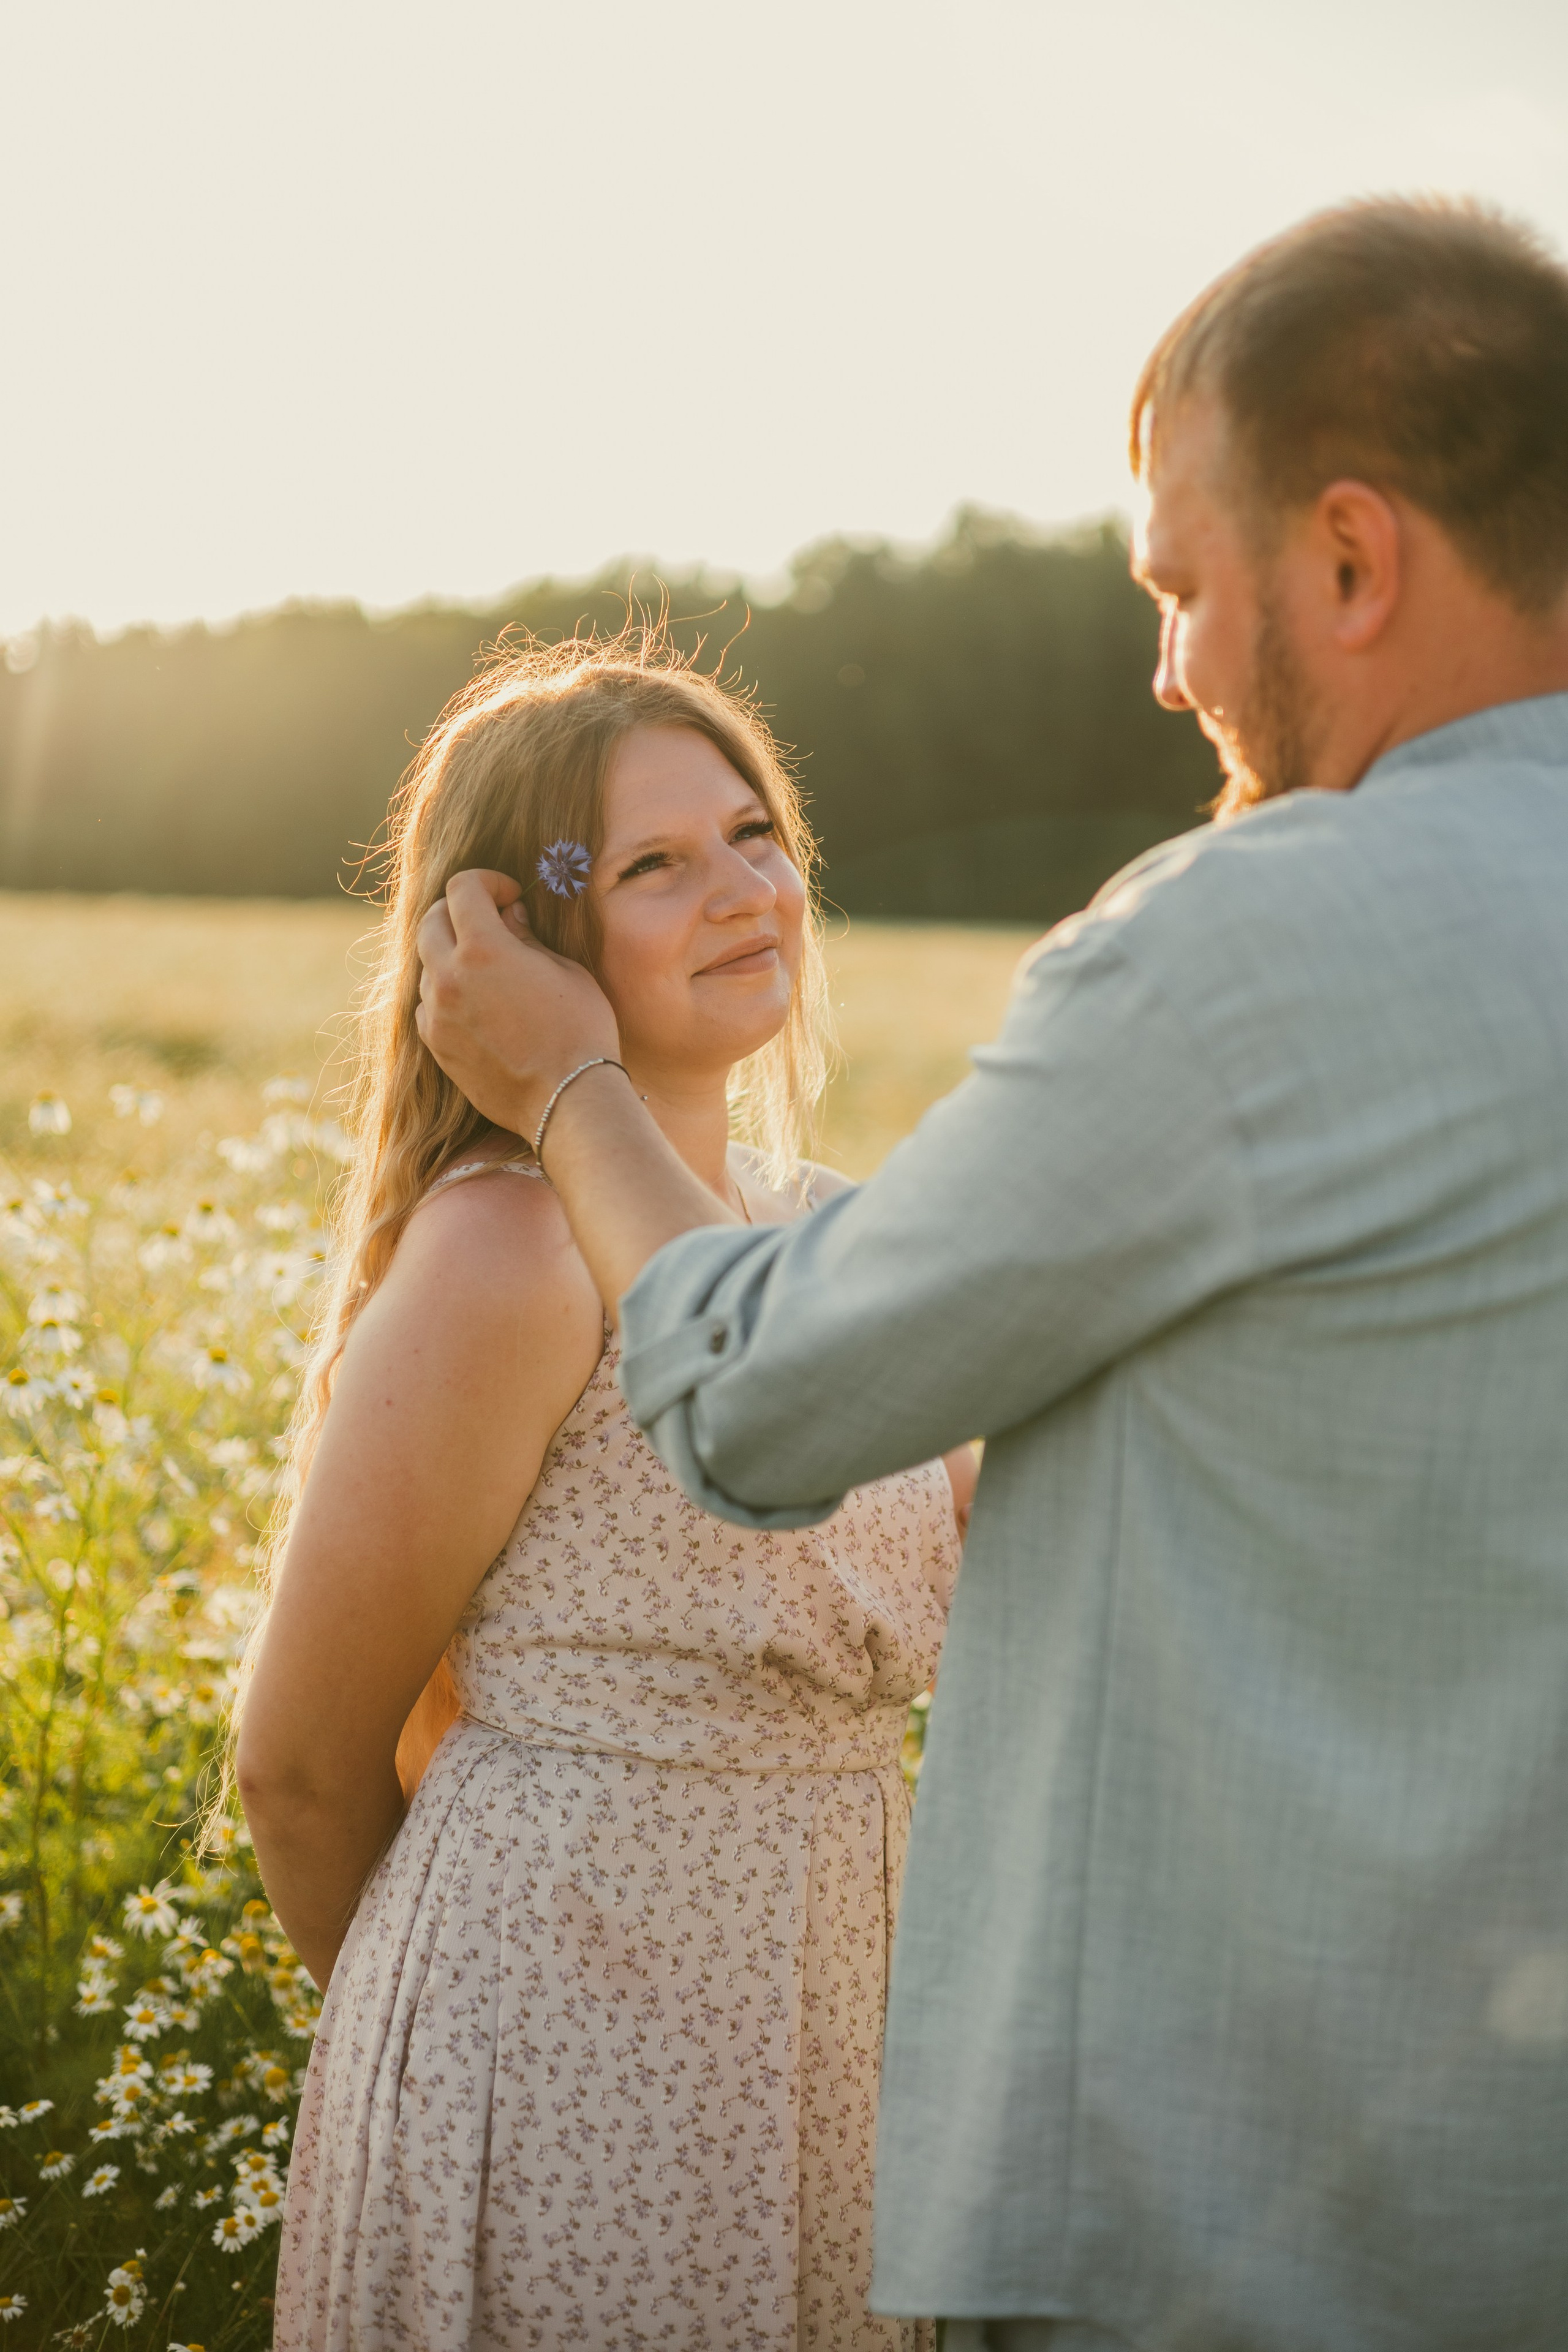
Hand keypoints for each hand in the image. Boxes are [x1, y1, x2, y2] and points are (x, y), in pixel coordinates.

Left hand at [415, 869, 620, 1138]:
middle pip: (430, 920)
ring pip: (425, 963)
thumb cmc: (580, 1030)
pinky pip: (427, 1003)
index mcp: (483, 949)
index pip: (462, 888)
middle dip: (458, 909)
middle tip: (489, 919)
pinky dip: (444, 992)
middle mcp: (449, 977)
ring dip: (450, 953)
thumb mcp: (565, 971)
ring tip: (485, 966)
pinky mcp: (436, 1045)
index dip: (488, 881)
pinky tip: (476, 1003)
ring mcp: (437, 1013)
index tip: (509, 895)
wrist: (567, 1099)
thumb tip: (510, 916)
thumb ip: (528, 937)